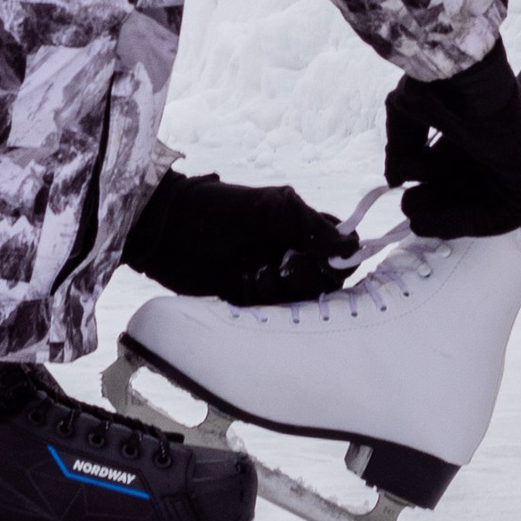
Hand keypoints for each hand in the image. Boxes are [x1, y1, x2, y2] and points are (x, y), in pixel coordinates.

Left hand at [123, 170, 359, 304]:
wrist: (168, 230)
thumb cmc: (220, 209)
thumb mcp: (271, 207)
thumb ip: (311, 225)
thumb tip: (352, 246)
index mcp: (302, 228)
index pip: (341, 249)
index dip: (339, 260)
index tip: (322, 261)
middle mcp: (292, 254)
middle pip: (324, 281)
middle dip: (305, 278)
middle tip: (281, 267)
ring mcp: (271, 278)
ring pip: (297, 301)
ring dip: (277, 290)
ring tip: (250, 273)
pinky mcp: (248, 299)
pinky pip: (268, 313)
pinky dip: (256, 301)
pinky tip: (237, 283)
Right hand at [385, 41, 520, 240]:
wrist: (467, 80)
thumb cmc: (441, 88)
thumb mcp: (410, 112)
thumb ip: (401, 146)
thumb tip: (395, 179)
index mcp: (482, 119)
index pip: (459, 157)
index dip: (431, 175)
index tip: (406, 188)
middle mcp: (502, 140)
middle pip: (470, 181)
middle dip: (436, 200)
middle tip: (407, 208)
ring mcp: (519, 158)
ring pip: (483, 200)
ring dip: (447, 214)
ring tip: (414, 219)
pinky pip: (502, 214)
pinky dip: (468, 221)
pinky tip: (435, 221)